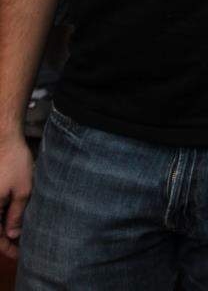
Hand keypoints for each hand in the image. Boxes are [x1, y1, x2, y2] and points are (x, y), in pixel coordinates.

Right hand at [0, 137, 32, 258]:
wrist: (4, 137)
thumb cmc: (14, 161)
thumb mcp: (22, 190)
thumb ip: (16, 215)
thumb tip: (12, 235)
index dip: (7, 249)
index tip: (20, 254)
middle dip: (6, 238)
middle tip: (22, 244)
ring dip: (4, 227)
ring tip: (21, 231)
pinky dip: (2, 215)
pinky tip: (14, 216)